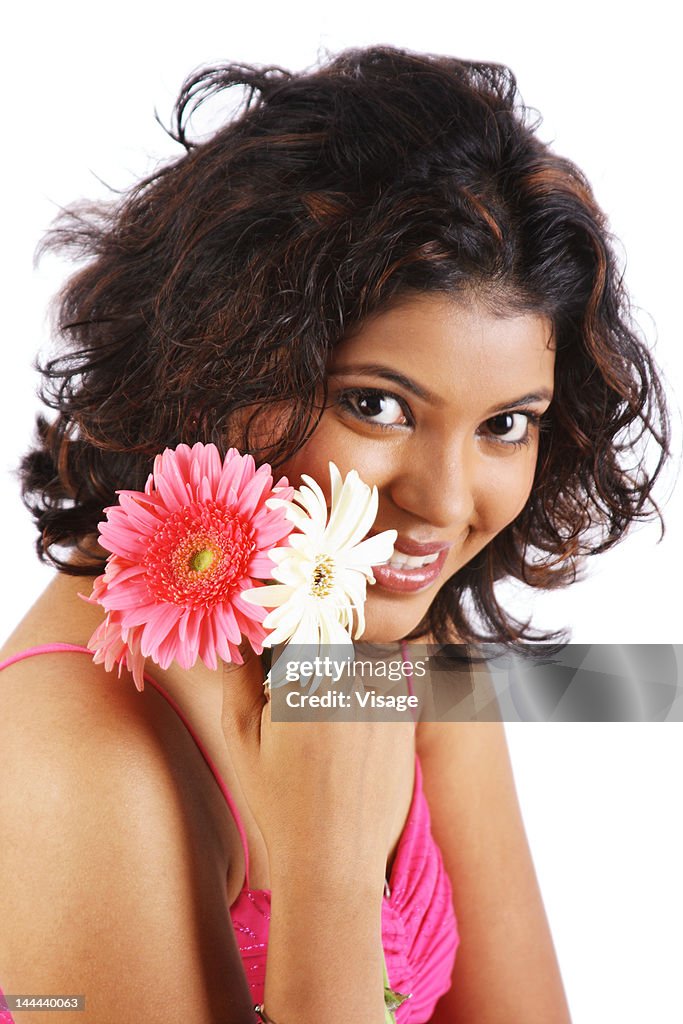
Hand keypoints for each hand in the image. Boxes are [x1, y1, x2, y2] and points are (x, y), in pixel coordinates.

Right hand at [220, 650, 414, 884]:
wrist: (334, 858)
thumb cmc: (279, 800)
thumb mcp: (243, 740)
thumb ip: (237, 677)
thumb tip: (235, 632)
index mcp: (304, 681)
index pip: (295, 622)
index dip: (281, 627)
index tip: (271, 643)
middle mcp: (350, 681)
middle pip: (327, 638)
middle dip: (308, 653)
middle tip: (293, 698)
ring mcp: (383, 698)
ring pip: (355, 661)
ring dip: (337, 676)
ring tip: (321, 728)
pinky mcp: (403, 716)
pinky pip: (380, 685)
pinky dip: (362, 697)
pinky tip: (346, 741)